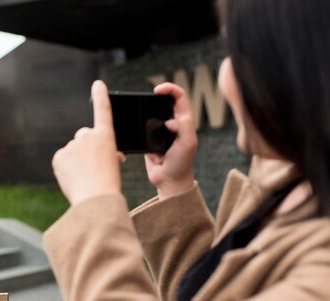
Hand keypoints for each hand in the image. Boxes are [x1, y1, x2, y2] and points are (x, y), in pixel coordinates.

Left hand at [52, 80, 123, 204]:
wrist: (95, 199)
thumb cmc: (109, 185)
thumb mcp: (113, 165)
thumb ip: (105, 154)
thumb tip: (99, 154)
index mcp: (106, 136)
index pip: (103, 110)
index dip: (100, 96)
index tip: (98, 84)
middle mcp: (87, 135)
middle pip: (85, 138)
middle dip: (88, 148)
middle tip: (94, 167)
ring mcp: (72, 145)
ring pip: (74, 151)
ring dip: (78, 161)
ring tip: (85, 177)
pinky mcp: (59, 156)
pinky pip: (63, 160)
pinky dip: (67, 169)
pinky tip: (75, 179)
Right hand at [144, 82, 197, 199]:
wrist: (169, 181)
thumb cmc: (182, 164)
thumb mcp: (188, 144)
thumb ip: (184, 127)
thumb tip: (171, 120)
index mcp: (185, 121)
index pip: (179, 97)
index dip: (170, 89)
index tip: (157, 90)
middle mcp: (173, 123)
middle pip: (163, 102)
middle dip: (154, 101)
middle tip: (147, 101)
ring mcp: (160, 131)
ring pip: (150, 116)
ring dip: (147, 120)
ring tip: (150, 132)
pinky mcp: (149, 140)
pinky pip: (142, 131)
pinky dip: (142, 134)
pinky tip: (147, 143)